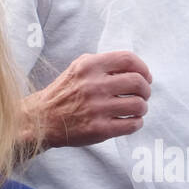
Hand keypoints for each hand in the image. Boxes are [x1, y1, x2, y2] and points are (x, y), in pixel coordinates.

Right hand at [26, 50, 152, 148]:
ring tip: (136, 109)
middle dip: (146, 90)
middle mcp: (93, 85)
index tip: (146, 77)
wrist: (42, 119)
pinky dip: (136, 123)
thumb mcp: (79, 68)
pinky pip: (131, 124)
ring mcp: (97, 108)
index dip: (143, 68)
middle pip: (138, 82)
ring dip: (142, 107)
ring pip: (139, 105)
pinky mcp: (99, 129)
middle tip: (143, 95)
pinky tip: (131, 121)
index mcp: (89, 66)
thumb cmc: (65, 92)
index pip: (128, 59)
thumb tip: (137, 69)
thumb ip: (104, 64)